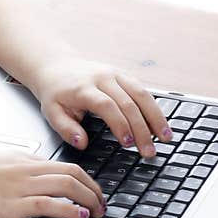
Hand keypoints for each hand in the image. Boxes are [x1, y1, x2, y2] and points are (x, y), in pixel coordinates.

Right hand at [0, 148, 105, 217]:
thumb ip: (13, 171)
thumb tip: (29, 183)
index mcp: (19, 157)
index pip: (60, 164)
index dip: (82, 178)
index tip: (89, 191)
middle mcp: (23, 167)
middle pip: (71, 171)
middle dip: (93, 188)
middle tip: (102, 202)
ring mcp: (19, 185)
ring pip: (66, 184)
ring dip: (88, 198)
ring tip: (97, 211)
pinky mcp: (12, 205)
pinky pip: (49, 203)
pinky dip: (70, 209)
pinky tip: (80, 215)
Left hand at [26, 57, 173, 156]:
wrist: (56, 65)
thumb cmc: (55, 92)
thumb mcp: (51, 112)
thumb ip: (65, 129)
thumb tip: (82, 143)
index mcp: (84, 88)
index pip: (107, 106)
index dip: (120, 124)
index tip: (128, 144)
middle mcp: (102, 78)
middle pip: (129, 102)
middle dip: (142, 129)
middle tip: (149, 151)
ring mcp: (115, 74)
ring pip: (142, 94)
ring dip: (156, 117)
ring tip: (166, 137)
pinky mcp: (123, 74)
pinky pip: (143, 90)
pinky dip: (154, 107)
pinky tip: (161, 123)